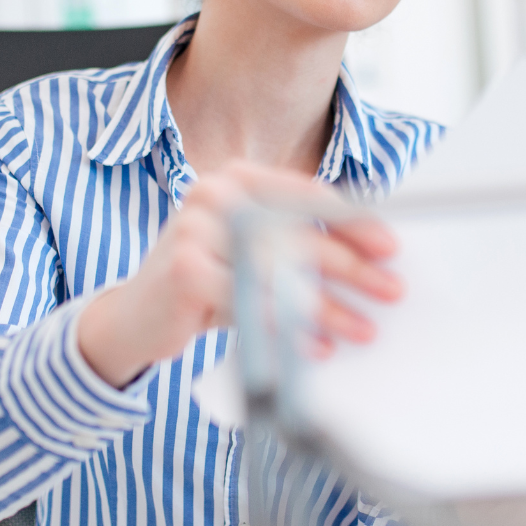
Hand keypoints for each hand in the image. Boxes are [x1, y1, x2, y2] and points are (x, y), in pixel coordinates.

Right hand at [77, 161, 403, 388]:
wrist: (134, 318)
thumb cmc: (205, 283)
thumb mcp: (252, 253)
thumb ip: (296, 245)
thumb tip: (370, 261)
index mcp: (238, 179)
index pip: (308, 195)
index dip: (353, 221)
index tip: (391, 247)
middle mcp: (215, 193)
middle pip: (298, 232)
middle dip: (351, 267)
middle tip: (391, 290)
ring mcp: (195, 228)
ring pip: (279, 270)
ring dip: (328, 306)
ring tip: (363, 328)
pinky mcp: (184, 268)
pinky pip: (251, 301)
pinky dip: (289, 327)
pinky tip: (318, 346)